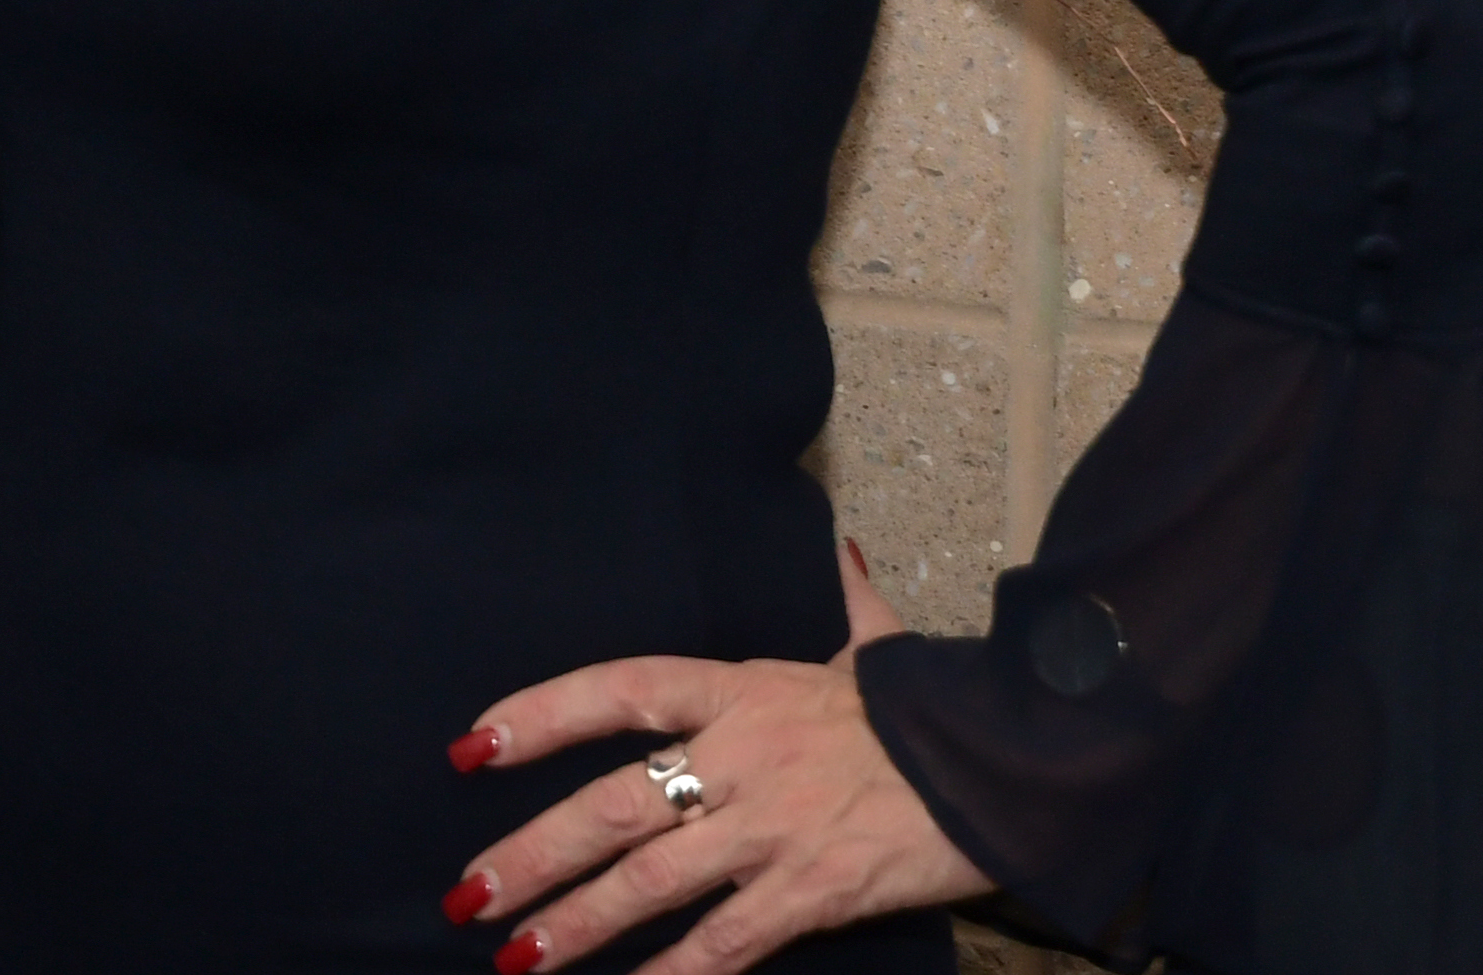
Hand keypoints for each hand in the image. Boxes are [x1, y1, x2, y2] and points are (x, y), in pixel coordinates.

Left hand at [442, 538, 987, 973]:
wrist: (1016, 762)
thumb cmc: (938, 706)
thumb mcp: (877, 646)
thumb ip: (844, 602)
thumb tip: (841, 550)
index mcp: (741, 688)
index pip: (617, 691)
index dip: (540, 715)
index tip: (473, 746)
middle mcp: (741, 758)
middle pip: (613, 806)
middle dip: (533, 854)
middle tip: (467, 893)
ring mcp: (772, 830)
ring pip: (652, 882)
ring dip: (578, 923)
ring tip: (516, 955)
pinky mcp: (813, 892)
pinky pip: (726, 943)